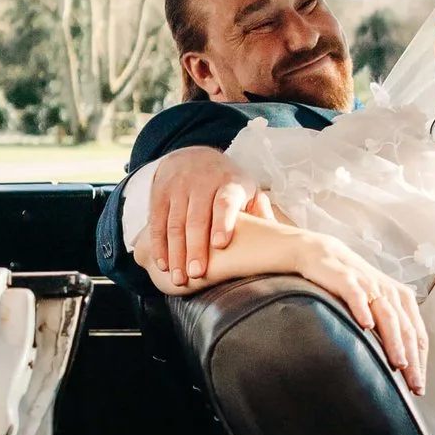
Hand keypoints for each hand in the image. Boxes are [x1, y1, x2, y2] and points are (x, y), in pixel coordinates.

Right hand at [142, 144, 261, 285]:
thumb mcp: (248, 191)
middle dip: (195, 248)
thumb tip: (277, 235)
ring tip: (179, 278)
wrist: (193, 156)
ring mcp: (178, 188)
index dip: (223, 222)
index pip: (225, 202)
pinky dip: (158, 245)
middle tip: (197, 274)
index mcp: (229, 183)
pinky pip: (157, 222)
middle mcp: (202, 183)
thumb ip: (261, 212)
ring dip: (175, 252)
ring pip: (175, 223)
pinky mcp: (160, 194)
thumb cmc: (228, 185)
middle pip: (196, 218)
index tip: (220, 244)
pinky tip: (163, 264)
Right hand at [298, 240, 430, 395]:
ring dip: (395, 341)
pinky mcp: (347, 279)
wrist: (324, 256)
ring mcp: (369, 285)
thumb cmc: (351, 287)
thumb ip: (387, 329)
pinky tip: (366, 325)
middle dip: (412, 359)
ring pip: (388, 315)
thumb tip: (397, 366)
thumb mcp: (375, 306)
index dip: (421, 361)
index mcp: (401, 300)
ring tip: (399, 363)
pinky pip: (357, 295)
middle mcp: (390, 292)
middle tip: (414, 384)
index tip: (419, 386)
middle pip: (406, 329)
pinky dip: (363, 309)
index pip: (418, 334)